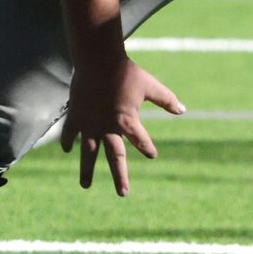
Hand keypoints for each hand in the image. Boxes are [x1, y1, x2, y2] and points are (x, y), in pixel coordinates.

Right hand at [60, 50, 182, 193]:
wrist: (98, 60)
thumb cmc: (126, 72)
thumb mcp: (150, 86)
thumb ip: (166, 100)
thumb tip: (183, 110)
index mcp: (127, 122)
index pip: (141, 141)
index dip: (147, 148)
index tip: (152, 155)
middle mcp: (108, 128)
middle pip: (115, 157)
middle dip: (120, 176)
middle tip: (123, 193)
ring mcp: (90, 124)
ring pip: (89, 153)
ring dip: (87, 170)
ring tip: (85, 186)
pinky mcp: (76, 116)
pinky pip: (71, 134)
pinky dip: (69, 142)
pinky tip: (69, 151)